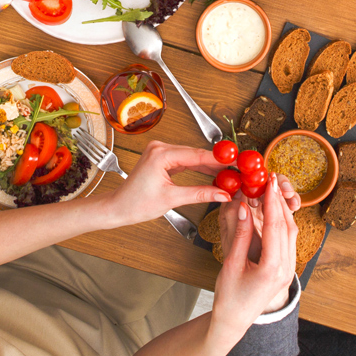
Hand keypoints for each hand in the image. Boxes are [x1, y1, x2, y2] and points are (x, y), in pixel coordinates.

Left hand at [104, 140, 230, 226]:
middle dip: (217, 162)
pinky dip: (198, 168)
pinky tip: (213, 173)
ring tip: (228, 173)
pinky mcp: (162, 159)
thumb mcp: (172, 199)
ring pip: (192, 156)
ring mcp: (160, 152)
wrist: (118, 207)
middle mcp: (160, 148)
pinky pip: (185, 161)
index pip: (197, 155)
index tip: (236, 162)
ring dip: (209, 165)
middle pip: (196, 153)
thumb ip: (200, 194)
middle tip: (237, 169)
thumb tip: (222, 193)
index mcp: (161, 154)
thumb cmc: (136, 203)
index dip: (219, 159)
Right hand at [210, 176, 299, 334]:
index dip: (272, 202)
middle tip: (272, 182)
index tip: (269, 183)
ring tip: (273, 193)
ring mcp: (289, 270)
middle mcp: (286, 269)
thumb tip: (243, 207)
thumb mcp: (231, 263)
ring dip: (283, 211)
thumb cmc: (230, 297)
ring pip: (291, 233)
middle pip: (287, 227)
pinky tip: (275, 213)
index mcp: (272, 268)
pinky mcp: (286, 270)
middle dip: (279, 202)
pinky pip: (289, 241)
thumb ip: (240, 234)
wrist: (235, 321)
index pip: (275, 227)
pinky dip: (282, 224)